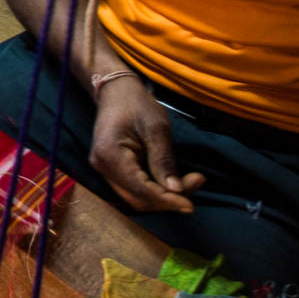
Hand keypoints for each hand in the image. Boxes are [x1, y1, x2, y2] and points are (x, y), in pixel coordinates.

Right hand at [88, 76, 205, 212]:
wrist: (116, 91)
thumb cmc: (136, 104)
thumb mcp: (156, 128)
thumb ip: (164, 161)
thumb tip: (176, 191)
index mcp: (110, 154)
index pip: (140, 189)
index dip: (167, 200)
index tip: (192, 206)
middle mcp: (101, 166)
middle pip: (138, 199)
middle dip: (168, 199)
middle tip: (196, 182)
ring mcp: (104, 169)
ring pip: (136, 198)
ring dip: (163, 197)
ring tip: (189, 182)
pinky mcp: (111, 170)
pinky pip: (134, 190)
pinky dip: (155, 191)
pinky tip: (173, 182)